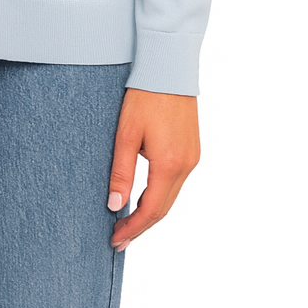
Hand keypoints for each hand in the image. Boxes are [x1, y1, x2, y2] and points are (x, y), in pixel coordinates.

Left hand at [107, 88, 199, 249]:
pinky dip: (161, 195)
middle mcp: (186, 165)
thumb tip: (115, 205)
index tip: (115, 239)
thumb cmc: (144, 96)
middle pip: (164, 208)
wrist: (168, 67)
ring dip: (151, 212)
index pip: (151, 210)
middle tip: (119, 238)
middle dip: (141, 226)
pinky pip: (177, 181)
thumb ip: (121, 172)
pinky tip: (146, 197)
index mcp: (169, 164)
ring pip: (172, 196)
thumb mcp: (125, 134)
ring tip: (129, 222)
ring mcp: (193, 157)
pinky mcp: (193, 148)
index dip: (133, 228)